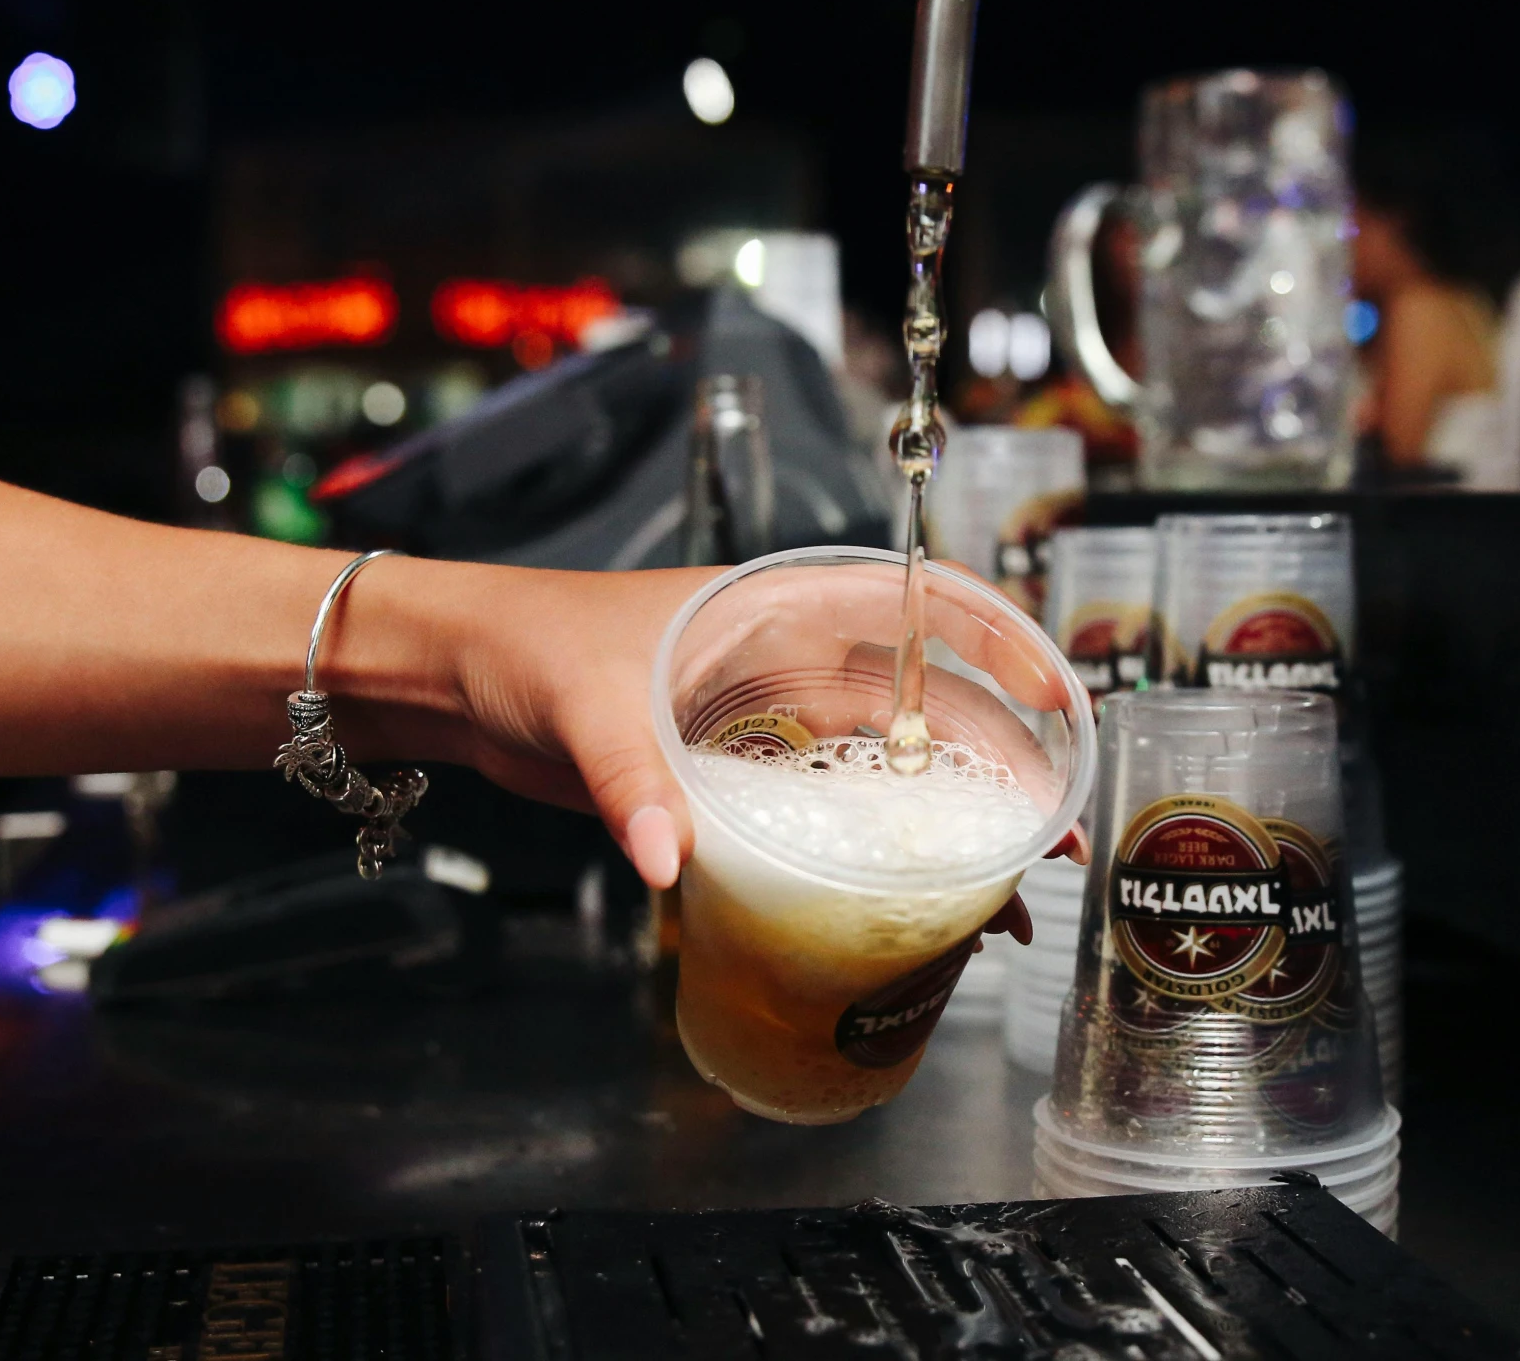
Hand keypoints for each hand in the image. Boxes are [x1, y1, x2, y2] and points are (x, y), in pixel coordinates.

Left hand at [334, 558, 1088, 902]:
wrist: (458, 674)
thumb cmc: (527, 645)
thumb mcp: (588, 705)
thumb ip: (634, 782)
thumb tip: (672, 862)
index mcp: (780, 609)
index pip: (924, 609)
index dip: (1007, 648)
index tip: (1061, 706)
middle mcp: (792, 662)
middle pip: (927, 710)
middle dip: (1002, 771)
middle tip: (1050, 845)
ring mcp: (770, 722)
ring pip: (889, 771)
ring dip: (949, 828)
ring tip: (1001, 901)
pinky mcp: (737, 776)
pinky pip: (829, 815)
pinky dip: (872, 858)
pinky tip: (906, 911)